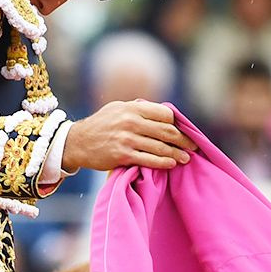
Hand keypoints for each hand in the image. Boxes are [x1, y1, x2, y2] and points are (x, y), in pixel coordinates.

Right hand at [63, 100, 194, 171]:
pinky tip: (171, 164)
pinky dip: (163, 163)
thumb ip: (139, 109)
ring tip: (186, 158)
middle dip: (183, 140)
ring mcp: (126, 139)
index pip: (164, 114)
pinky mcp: (122, 155)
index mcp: (132, 108)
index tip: (183, 131)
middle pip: (166, 131)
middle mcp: (130, 122)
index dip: (177, 123)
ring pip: (160, 147)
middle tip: (193, 146)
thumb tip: (164, 114)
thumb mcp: (117, 109)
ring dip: (177, 153)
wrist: (77, 142)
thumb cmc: (101, 125)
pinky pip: (149, 160)